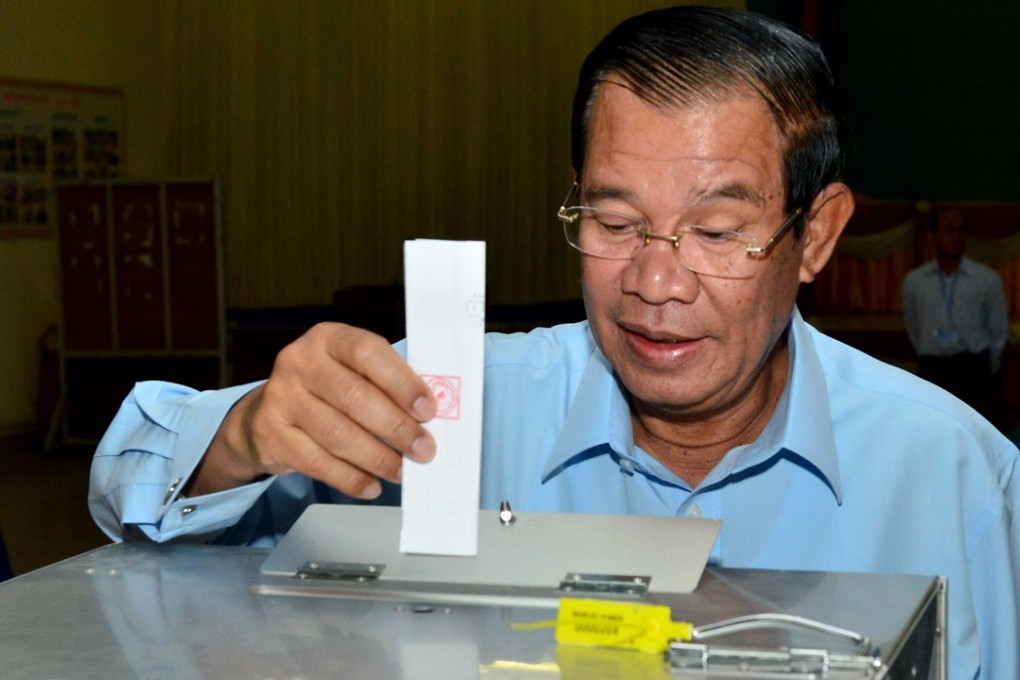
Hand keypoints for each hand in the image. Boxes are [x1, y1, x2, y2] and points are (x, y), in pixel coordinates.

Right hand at [191, 323, 436, 498]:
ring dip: (377, 458)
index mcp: (328, 338)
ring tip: (401, 471)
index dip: (401, 383)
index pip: (368, 353)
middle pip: (354, 397)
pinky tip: (372, 486)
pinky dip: (350, 478)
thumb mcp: (351, 371)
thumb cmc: (326, 389)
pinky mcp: (270, 435)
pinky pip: (317, 462)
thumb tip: (426, 418)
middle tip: (423, 450)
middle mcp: (299, 362)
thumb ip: (384, 385)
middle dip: (396, 428)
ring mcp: (280, 398)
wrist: (265, 413)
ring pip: (337, 434)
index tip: (428, 410)